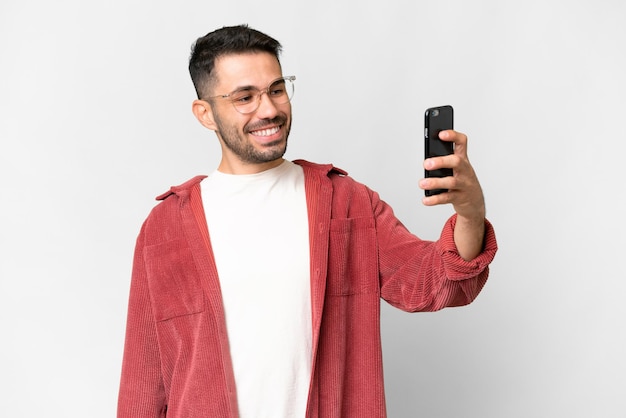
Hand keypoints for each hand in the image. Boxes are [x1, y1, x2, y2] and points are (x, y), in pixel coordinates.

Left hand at [419, 130, 485, 259]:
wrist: (474, 202)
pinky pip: (447, 198)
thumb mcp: (456, 168)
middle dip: (441, 162)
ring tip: (422, 183)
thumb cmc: (461, 180)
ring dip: (435, 182)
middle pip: (456, 162)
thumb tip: (426, 160)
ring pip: (451, 182)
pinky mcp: (460, 197)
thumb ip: (443, 161)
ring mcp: (464, 184)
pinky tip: (425, 199)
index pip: (461, 142)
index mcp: (462, 159)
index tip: (441, 134)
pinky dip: (435, 199)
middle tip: (426, 163)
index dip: (453, 136)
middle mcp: (464, 170)